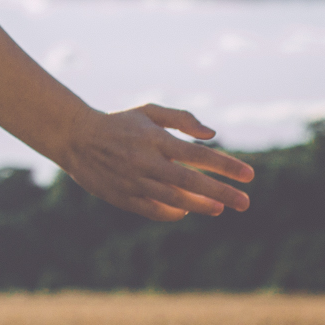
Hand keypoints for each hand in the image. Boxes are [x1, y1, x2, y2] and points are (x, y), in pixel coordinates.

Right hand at [59, 105, 253, 221]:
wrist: (75, 138)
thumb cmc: (119, 123)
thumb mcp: (149, 111)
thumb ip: (182, 119)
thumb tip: (212, 134)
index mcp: (155, 139)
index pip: (198, 155)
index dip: (226, 166)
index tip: (249, 175)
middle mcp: (146, 162)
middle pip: (191, 181)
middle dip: (221, 193)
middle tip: (245, 202)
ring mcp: (134, 182)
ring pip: (174, 199)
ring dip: (200, 205)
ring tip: (221, 208)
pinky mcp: (122, 197)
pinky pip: (153, 209)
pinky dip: (172, 212)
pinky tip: (188, 211)